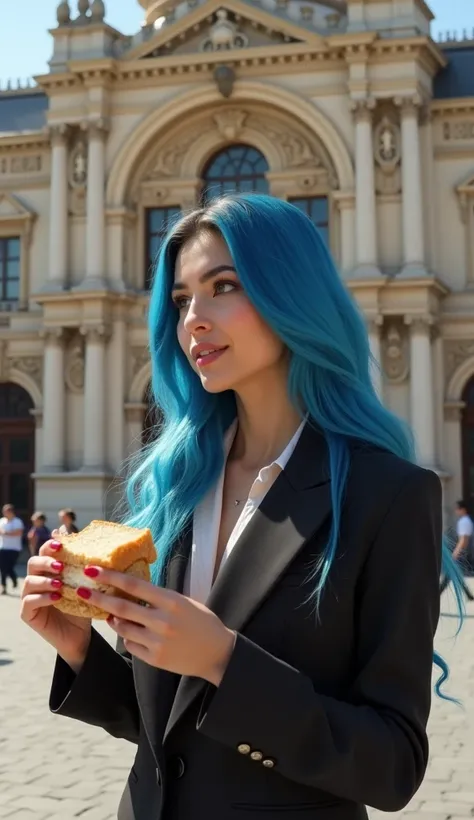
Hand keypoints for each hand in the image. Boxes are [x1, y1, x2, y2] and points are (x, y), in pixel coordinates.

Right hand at [20, 539, 91, 672]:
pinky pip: (28, 602)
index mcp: (49, 570)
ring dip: (45, 581)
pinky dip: (41, 598)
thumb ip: (82, 564)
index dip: (50, 545)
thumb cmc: (83, 606)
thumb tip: (87, 543)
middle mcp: (37, 580)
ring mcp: (29, 597)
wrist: (81, 635)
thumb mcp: (86, 584)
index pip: (45, 552)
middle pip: (33, 563)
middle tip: (61, 567)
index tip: (61, 545)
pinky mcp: (27, 614)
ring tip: (61, 584)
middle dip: (46, 562)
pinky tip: (56, 598)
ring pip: (29, 581)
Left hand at [76, 568, 235, 684]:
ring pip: (123, 627)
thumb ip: (158, 597)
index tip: (93, 569)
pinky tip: (131, 631)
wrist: (217, 653)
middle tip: (81, 589)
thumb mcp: (183, 602)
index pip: (134, 585)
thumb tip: (130, 588)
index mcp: (171, 601)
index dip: (110, 577)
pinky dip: (127, 636)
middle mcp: (162, 621)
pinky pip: (131, 644)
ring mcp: (157, 641)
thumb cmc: (201, 622)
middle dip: (98, 597)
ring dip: (112, 619)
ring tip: (107, 613)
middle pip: (121, 607)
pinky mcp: (154, 658)